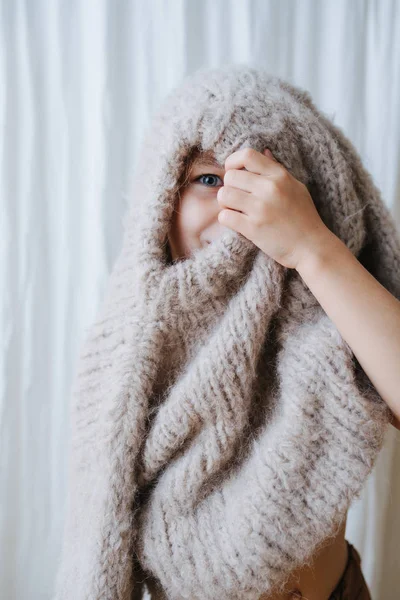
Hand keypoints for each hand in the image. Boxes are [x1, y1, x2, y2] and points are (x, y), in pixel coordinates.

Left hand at [217, 147, 331, 269]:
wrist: (311, 248)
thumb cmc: (304, 218)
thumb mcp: (296, 187)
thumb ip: (277, 170)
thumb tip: (264, 151)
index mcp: (280, 176)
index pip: (247, 155)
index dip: (233, 162)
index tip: (234, 173)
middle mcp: (269, 189)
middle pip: (230, 176)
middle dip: (229, 187)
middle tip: (236, 198)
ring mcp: (261, 208)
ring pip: (224, 195)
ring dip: (225, 203)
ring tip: (235, 210)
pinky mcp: (253, 228)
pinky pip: (225, 216)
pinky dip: (227, 219)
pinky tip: (237, 222)